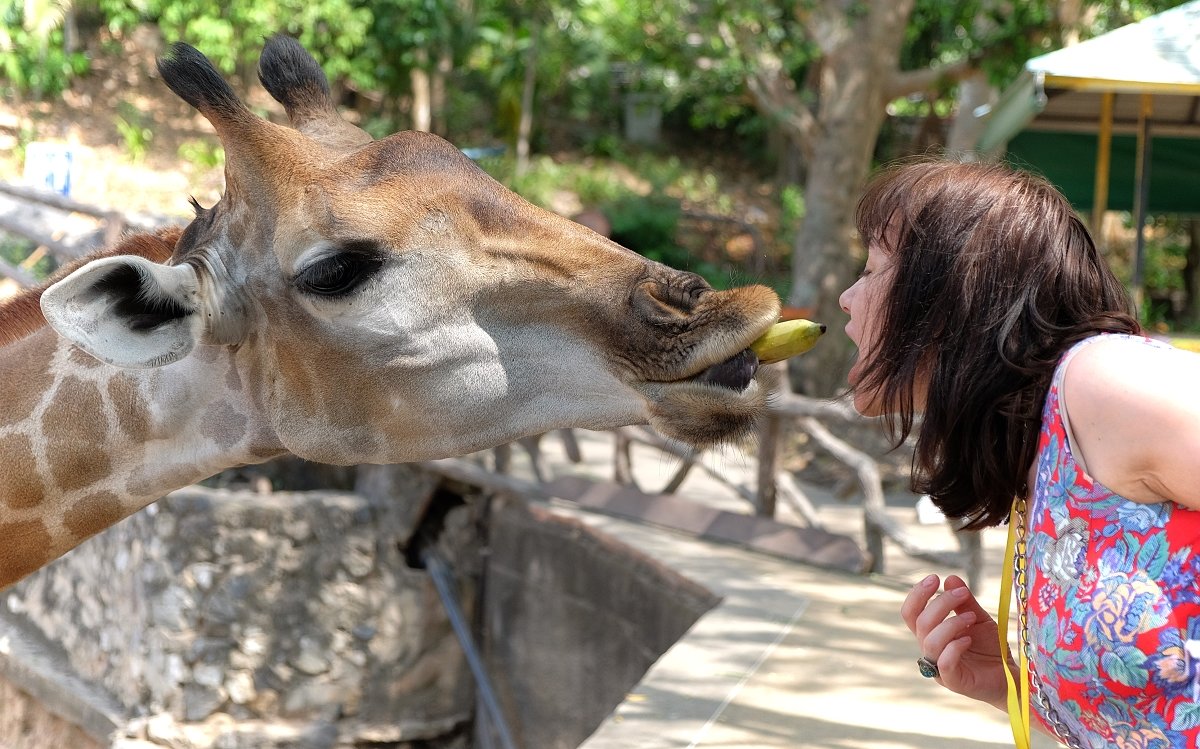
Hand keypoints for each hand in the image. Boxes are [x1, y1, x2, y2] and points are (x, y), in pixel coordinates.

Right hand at [900, 574, 1010, 709]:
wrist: (1009, 677)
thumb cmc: (990, 649)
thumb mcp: (978, 619)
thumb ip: (964, 602)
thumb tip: (950, 578)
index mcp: (931, 635)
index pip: (911, 614)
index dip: (917, 595)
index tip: (934, 578)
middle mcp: (930, 651)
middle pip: (920, 624)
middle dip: (940, 603)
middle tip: (963, 593)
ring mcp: (939, 668)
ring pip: (930, 642)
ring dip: (951, 623)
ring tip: (972, 617)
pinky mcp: (953, 682)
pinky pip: (944, 663)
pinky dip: (954, 647)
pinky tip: (969, 638)